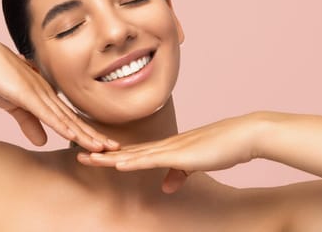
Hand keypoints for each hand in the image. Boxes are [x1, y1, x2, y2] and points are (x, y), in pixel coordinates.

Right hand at [0, 33, 117, 151]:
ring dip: (85, 135)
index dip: (87, 132)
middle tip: (114, 149)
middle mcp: (49, 94)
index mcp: (47, 96)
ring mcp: (40, 94)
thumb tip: (43, 142)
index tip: (102, 144)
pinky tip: (74, 136)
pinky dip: (62, 126)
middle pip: (75, 120)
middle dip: (95, 136)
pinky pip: (48, 113)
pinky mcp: (27, 95)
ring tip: (102, 148)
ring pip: (66, 120)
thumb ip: (29, 123)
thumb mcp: (14, 106)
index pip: (71, 119)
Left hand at [77, 113, 264, 192]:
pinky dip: (133, 162)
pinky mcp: (180, 153)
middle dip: (102, 154)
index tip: (94, 155)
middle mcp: (164, 145)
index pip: (134, 153)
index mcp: (167, 148)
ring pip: (133, 154)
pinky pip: (151, 159)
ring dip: (109, 158)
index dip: (113, 155)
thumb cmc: (224, 147)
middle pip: (127, 152)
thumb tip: (166, 186)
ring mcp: (171, 148)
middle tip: (77, 154)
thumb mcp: (197, 165)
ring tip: (86, 158)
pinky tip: (117, 164)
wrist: (244, 136)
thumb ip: (180, 174)